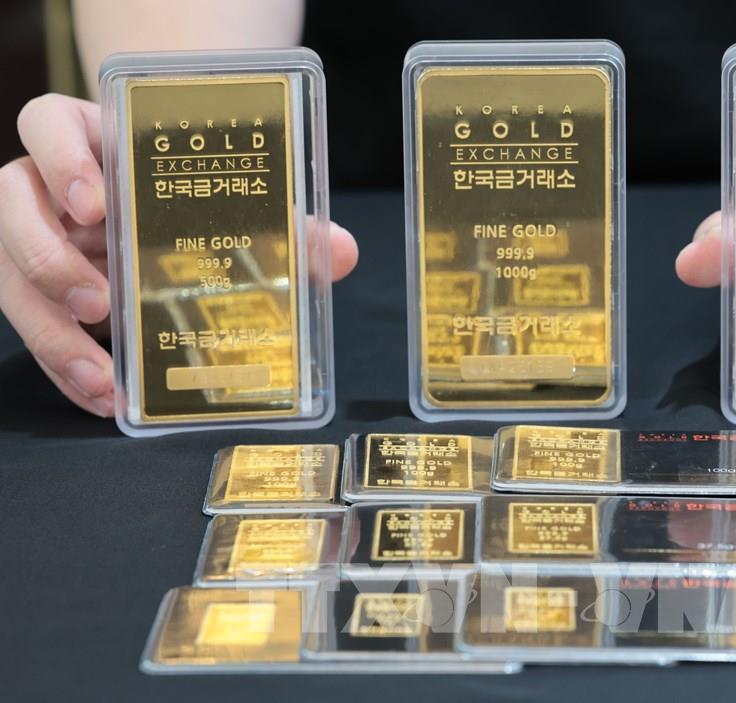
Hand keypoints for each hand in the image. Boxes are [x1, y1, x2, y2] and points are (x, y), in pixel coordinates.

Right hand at [0, 93, 358, 417]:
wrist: (166, 210)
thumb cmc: (194, 198)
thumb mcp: (233, 205)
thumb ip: (286, 224)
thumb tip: (341, 251)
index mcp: (92, 141)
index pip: (46, 122)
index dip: (60, 156)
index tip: (95, 203)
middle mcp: (48, 186)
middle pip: (10, 205)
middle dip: (47, 258)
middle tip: (99, 303)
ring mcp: (37, 237)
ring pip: (7, 274)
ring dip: (49, 330)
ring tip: (104, 375)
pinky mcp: (38, 289)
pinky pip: (32, 327)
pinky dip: (66, 365)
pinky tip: (105, 396)